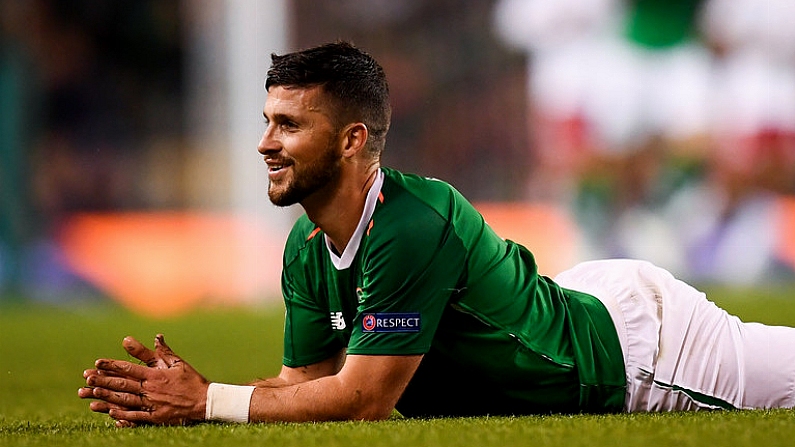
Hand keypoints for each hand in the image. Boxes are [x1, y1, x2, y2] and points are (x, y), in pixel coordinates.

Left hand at [78, 334, 209, 425]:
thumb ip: (163, 351)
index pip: (129, 369)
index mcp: (155, 375)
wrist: (204, 401)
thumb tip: (156, 336)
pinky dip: (123, 415)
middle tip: (87, 379)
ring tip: (91, 395)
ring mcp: (152, 404)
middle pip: (122, 385)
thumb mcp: (178, 363)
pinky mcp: (155, 417)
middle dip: (103, 381)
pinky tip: (110, 413)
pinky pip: (136, 416)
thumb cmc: (191, 380)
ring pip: (125, 400)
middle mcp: (151, 389)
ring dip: (107, 397)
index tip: (97, 362)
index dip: (112, 365)